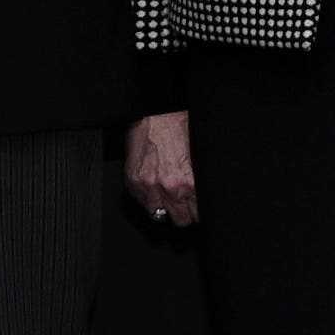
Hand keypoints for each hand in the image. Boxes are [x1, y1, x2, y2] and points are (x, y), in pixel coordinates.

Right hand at [127, 111, 196, 227]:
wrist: (155, 114)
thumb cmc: (178, 129)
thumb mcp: (199, 156)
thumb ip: (198, 181)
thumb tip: (201, 196)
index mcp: (189, 182)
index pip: (197, 214)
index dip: (198, 212)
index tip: (197, 210)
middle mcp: (169, 187)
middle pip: (180, 220)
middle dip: (184, 213)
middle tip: (185, 205)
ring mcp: (148, 186)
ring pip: (159, 216)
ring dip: (165, 209)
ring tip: (168, 198)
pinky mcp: (133, 181)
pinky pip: (142, 203)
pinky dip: (148, 198)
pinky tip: (154, 186)